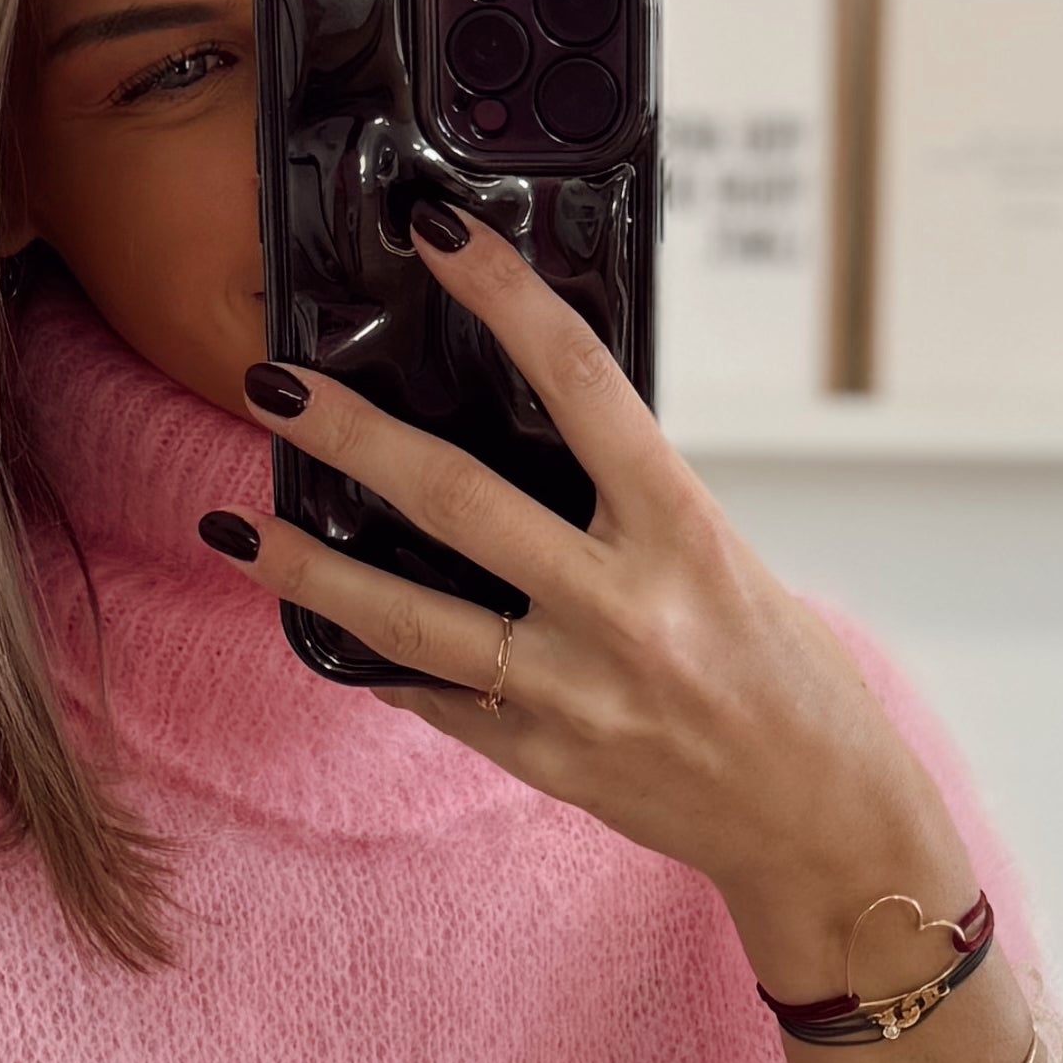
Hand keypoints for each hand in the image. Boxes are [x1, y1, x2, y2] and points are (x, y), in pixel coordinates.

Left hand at [205, 207, 977, 1002]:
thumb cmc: (791, 682)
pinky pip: (435, 700)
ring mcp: (577, 695)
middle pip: (458, 501)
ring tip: (235, 526)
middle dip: (351, 436)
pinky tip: (318, 624)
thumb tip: (526, 444)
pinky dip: (375, 659)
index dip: (503, 297)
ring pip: (409, 620)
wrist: (827, 828)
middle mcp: (627, 612)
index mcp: (686, 536)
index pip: (581, 384)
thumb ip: (633, 511)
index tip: (436, 234)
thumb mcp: (728, 564)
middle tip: (270, 385)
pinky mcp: (547, 761)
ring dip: (309, 566)